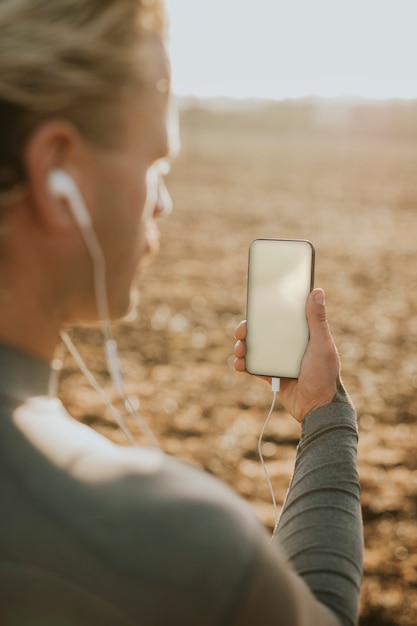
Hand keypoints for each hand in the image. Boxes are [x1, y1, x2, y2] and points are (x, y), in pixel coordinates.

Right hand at [234, 288, 340, 422]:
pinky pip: (254, 366)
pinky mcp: (272, 374)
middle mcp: (289, 344)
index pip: (281, 316)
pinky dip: (244, 364)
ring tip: (239, 350)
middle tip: (241, 331)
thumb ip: (317, 319)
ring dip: (242, 346)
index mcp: (301, 333)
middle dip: (248, 329)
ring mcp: (279, 359)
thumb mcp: (322, 344)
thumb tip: (317, 290)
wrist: (318, 408)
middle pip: (263, 331)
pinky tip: (239, 364)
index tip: (255, 305)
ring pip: (255, 348)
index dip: (267, 310)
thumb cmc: (325, 374)